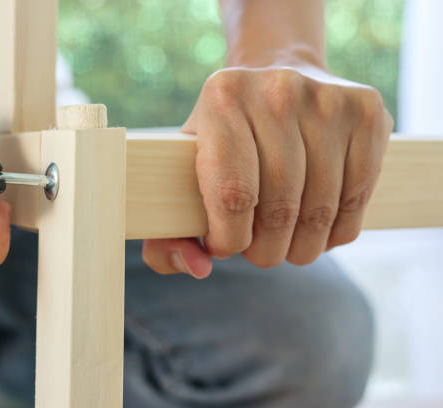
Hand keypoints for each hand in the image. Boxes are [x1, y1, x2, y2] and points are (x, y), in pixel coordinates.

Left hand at [143, 65, 392, 277]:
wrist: (278, 70)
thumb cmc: (225, 134)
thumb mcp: (184, 164)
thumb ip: (170, 226)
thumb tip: (198, 267)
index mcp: (223, 100)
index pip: (233, 195)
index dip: (230, 238)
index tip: (224, 246)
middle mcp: (278, 92)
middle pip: (280, 208)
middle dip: (267, 250)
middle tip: (260, 252)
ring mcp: (328, 100)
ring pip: (321, 210)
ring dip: (303, 247)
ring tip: (288, 244)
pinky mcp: (366, 112)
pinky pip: (356, 198)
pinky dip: (337, 230)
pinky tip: (320, 230)